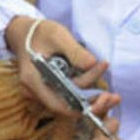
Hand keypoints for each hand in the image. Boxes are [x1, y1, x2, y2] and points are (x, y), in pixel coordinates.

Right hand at [4, 16, 120, 117]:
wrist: (24, 32)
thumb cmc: (39, 32)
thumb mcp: (57, 35)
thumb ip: (75, 51)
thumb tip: (92, 64)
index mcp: (33, 80)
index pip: (57, 104)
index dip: (80, 108)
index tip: (102, 99)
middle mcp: (35, 90)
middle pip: (66, 103)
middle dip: (91, 100)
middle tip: (115, 97)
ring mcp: (41, 90)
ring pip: (69, 98)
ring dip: (90, 92)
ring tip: (110, 84)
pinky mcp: (49, 87)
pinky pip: (67, 92)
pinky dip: (83, 87)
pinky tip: (97, 74)